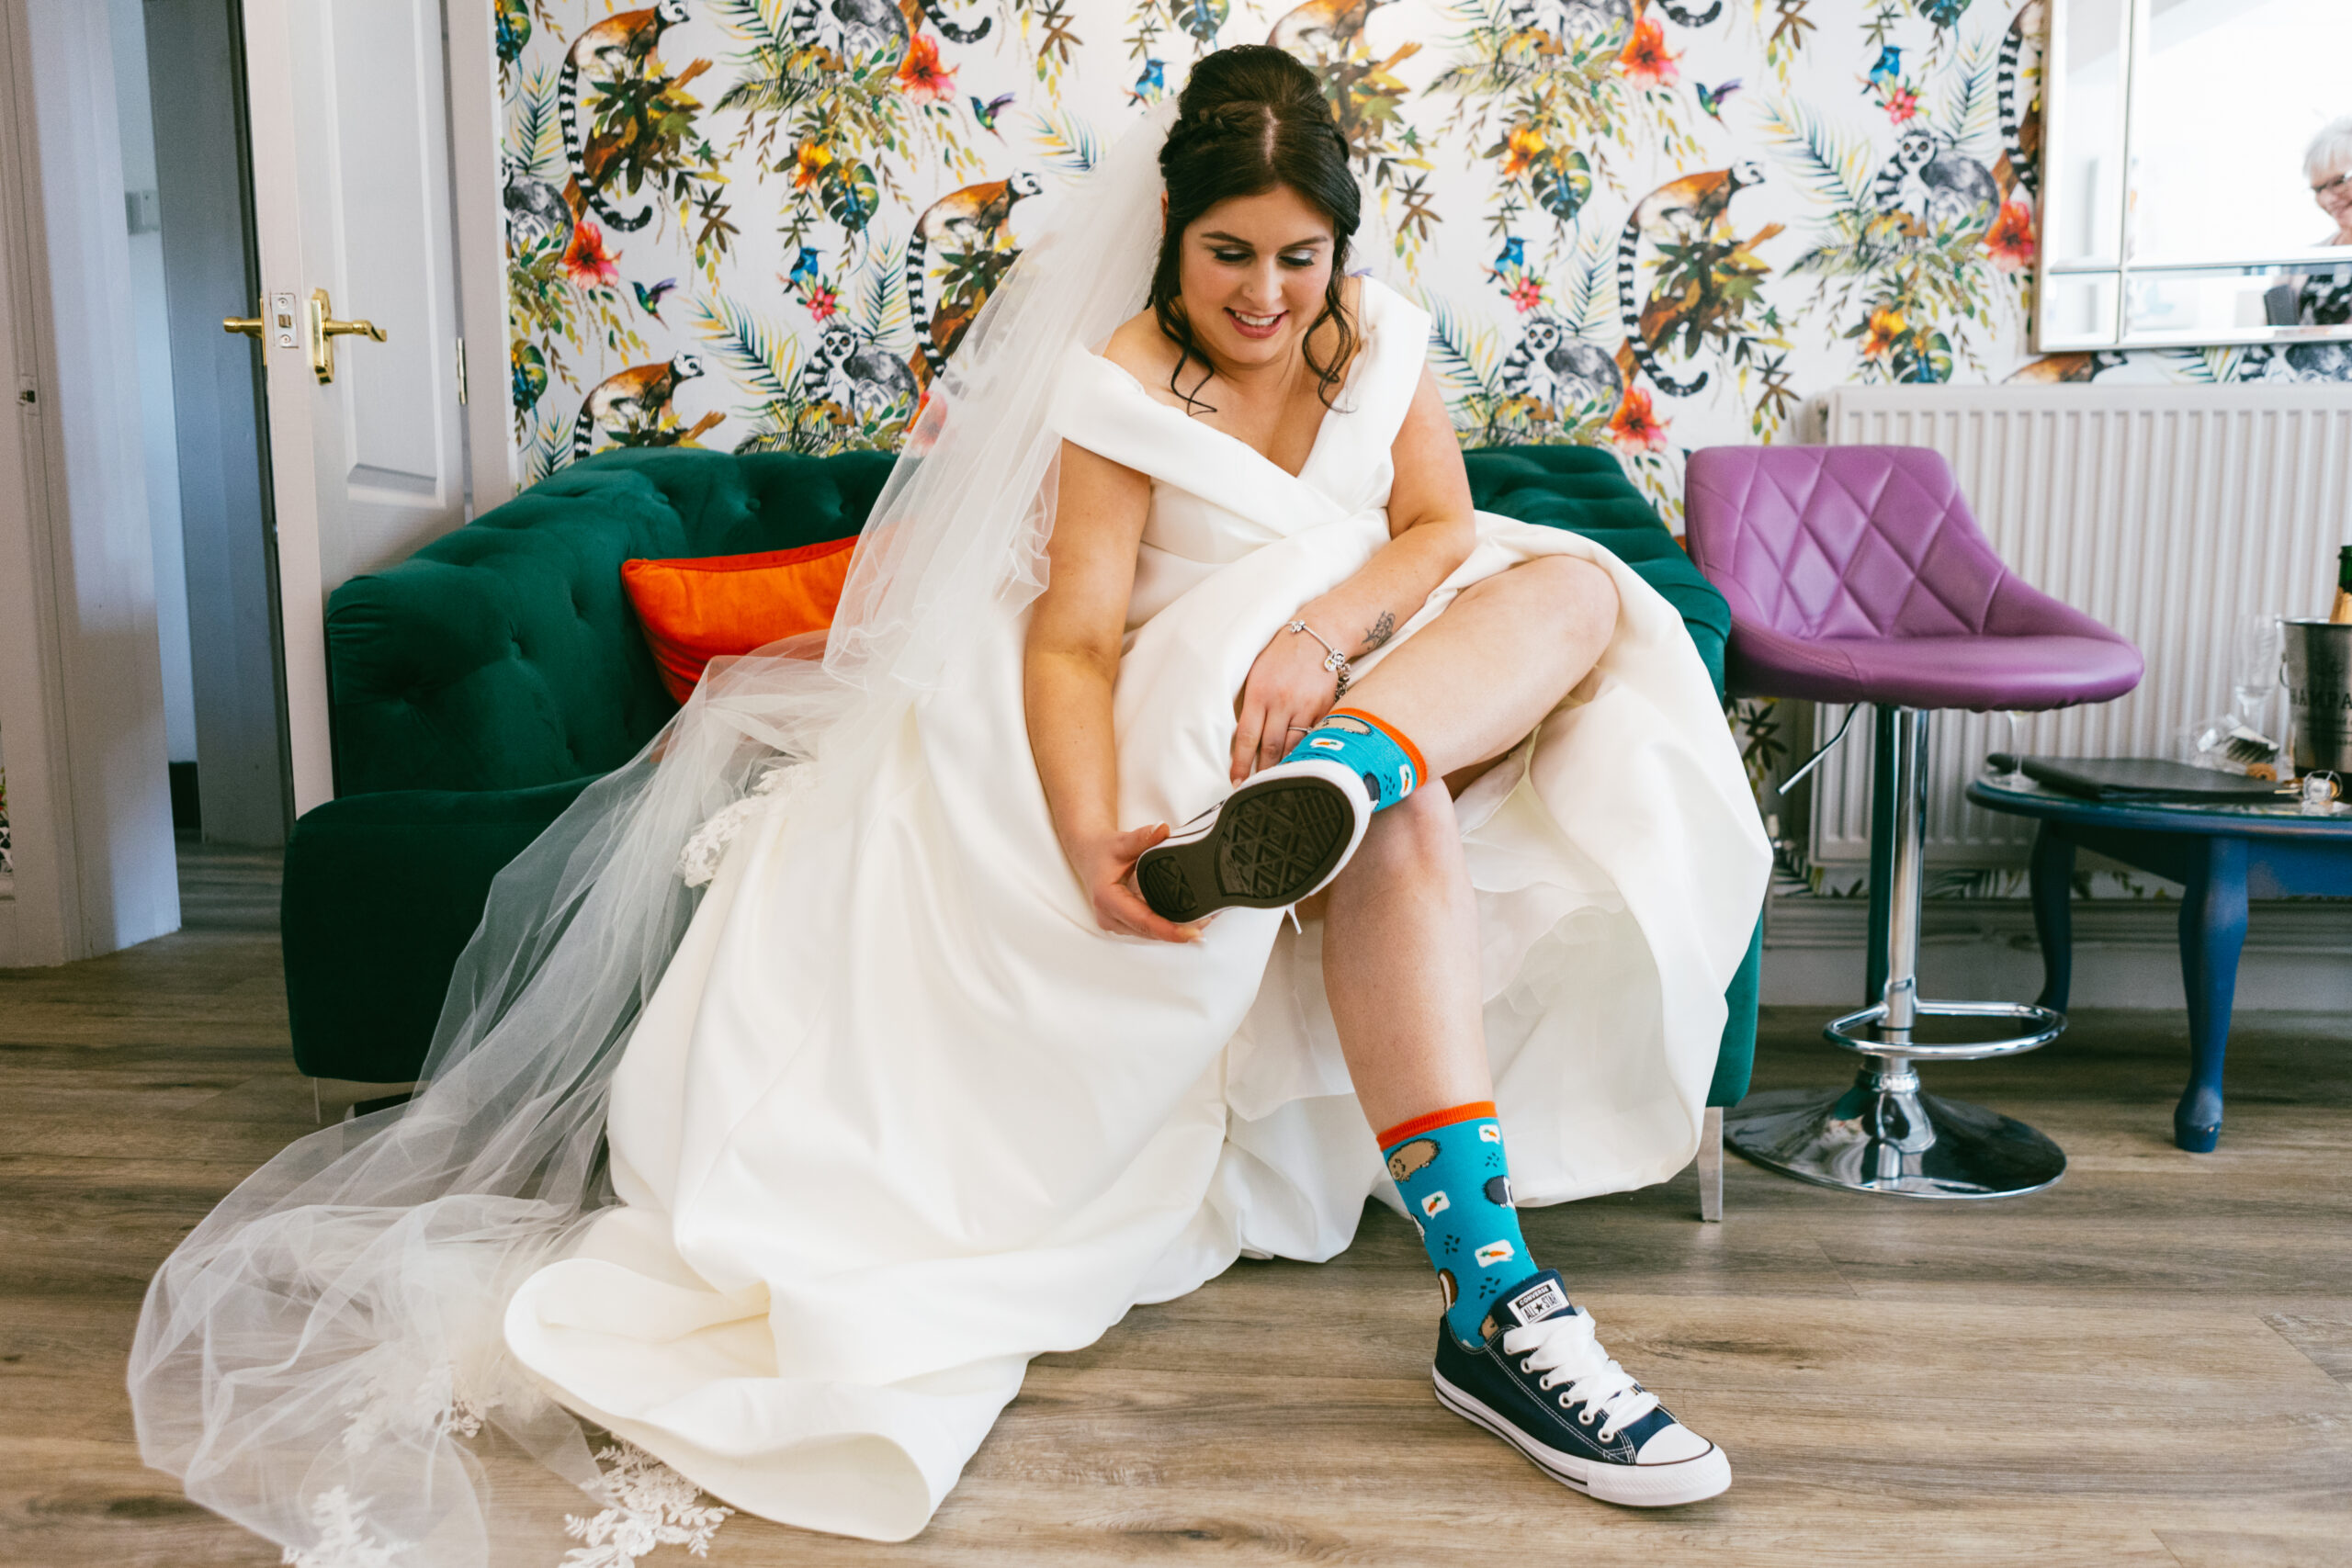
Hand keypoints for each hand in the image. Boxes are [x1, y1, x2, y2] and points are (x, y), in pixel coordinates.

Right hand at [1071, 823, 1202, 942]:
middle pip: (1149, 932)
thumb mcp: (1122, 841)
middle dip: (1179, 931)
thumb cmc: (1103, 851)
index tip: (1192, 933)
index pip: (1143, 921)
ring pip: (1150, 934)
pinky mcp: (1123, 924)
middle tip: (1209, 921)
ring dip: (1174, 930)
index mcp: (1107, 899)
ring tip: (1204, 920)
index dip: (1169, 930)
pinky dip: (1167, 926)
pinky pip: (1148, 930)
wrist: (1090, 856)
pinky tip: (1187, 920)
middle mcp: (1109, 917)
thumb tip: (1161, 829)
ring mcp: (1116, 923)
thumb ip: (1142, 837)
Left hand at [1232, 623, 1338, 782]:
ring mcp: (1306, 706)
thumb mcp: (1257, 674)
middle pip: (1270, 748)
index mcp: (1260, 693)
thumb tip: (1241, 740)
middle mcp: (1282, 702)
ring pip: (1293, 747)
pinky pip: (1313, 737)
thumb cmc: (1281, 655)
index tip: (1236, 782)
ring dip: (1284, 768)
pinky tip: (1301, 766)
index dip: (1240, 764)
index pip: (1247, 737)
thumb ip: (1250, 704)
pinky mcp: (1324, 708)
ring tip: (1277, 785)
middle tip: (1255, 792)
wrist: (1319, 636)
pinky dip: (1305, 753)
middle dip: (1262, 773)